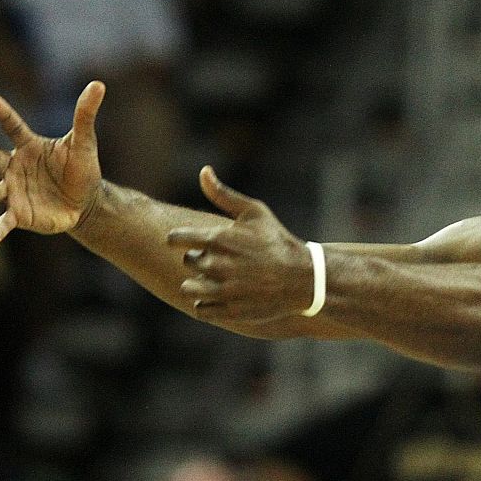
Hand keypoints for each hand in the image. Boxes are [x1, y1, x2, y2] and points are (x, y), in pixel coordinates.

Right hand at [0, 81, 105, 245]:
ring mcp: (14, 191)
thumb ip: (85, 115)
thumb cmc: (80, 169)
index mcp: (29, 147)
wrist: (85, 202)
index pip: (14, 127)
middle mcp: (15, 167)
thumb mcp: (84, 143)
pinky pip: (4, 223)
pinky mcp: (19, 214)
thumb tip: (98, 84)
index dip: (4, 114)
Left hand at [165, 167, 312, 322]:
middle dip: (199, 259)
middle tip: (220, 259)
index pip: (176, 238)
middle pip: (187, 262)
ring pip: (189, 287)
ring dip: (199, 283)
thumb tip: (203, 170)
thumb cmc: (277, 241)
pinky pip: (200, 309)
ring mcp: (223, 290)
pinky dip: (207, 304)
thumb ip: (223, 194)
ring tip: (218, 279)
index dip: (180, 239)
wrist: (304, 278)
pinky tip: (222, 295)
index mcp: (219, 239)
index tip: (189, 241)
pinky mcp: (229, 310)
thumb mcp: (255, 212)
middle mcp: (217, 265)